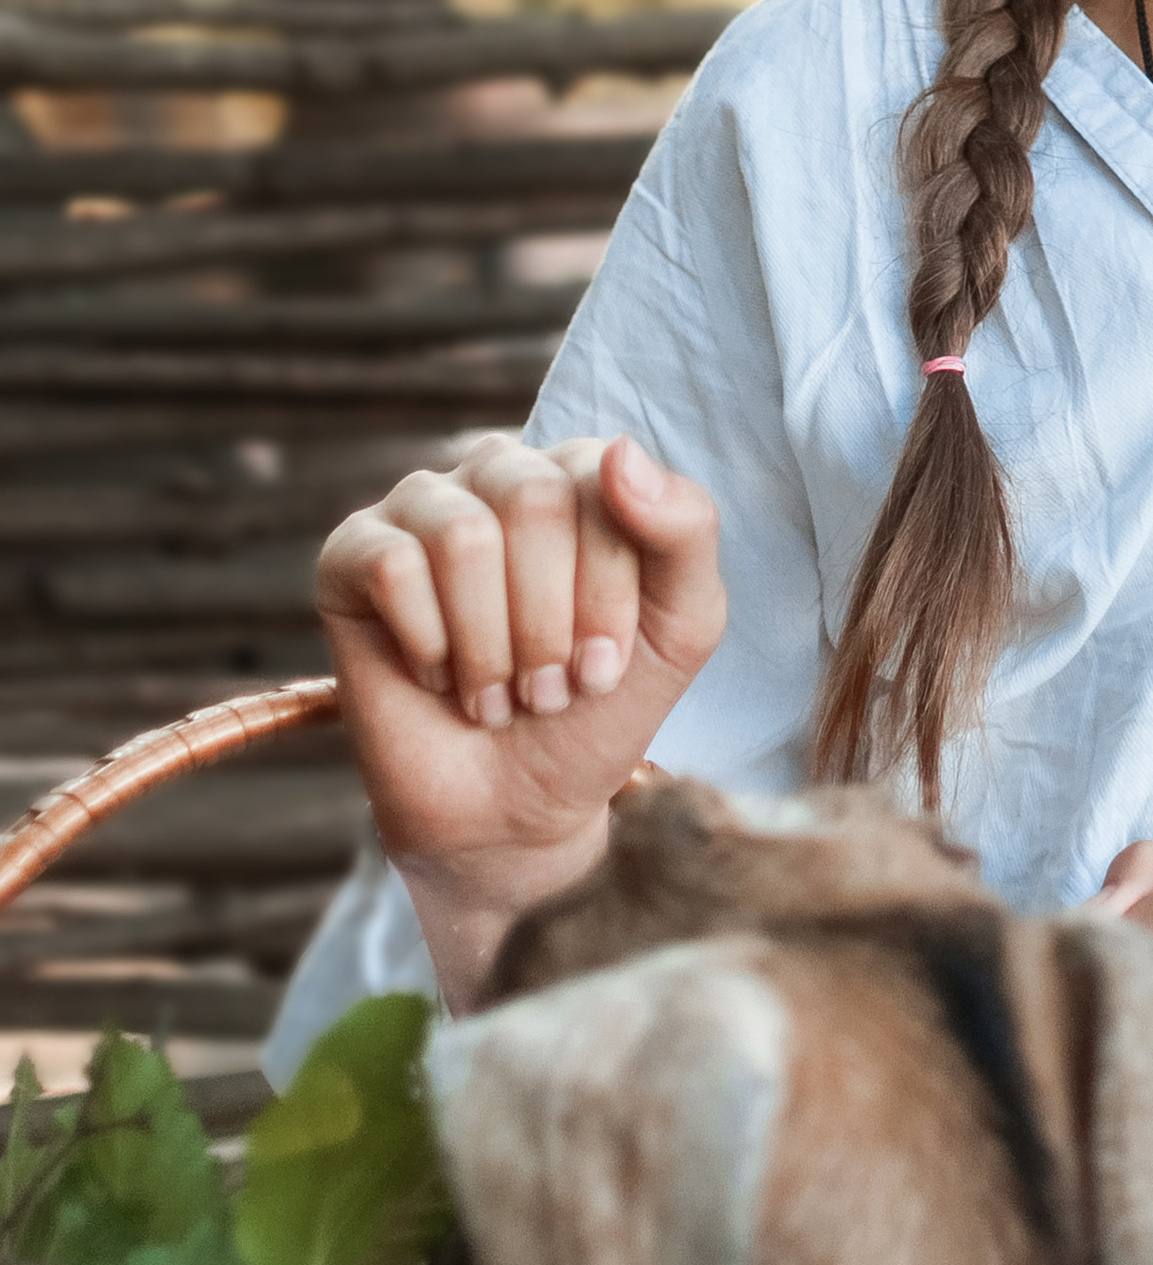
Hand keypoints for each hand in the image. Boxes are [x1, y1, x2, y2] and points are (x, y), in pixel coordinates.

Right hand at [315, 431, 724, 1004]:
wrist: (513, 811)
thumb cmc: (599, 706)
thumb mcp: (682, 625)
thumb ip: (686, 528)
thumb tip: (622, 453)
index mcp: (582, 473)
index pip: (607, 485)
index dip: (607, 594)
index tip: (603, 667)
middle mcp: (501, 471)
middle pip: (534, 500)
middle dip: (547, 623)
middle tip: (547, 687)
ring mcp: (423, 507)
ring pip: (463, 537)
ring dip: (488, 647)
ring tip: (496, 693)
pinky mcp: (353, 555)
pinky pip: (392, 568)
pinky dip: (428, 646)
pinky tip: (437, 677)